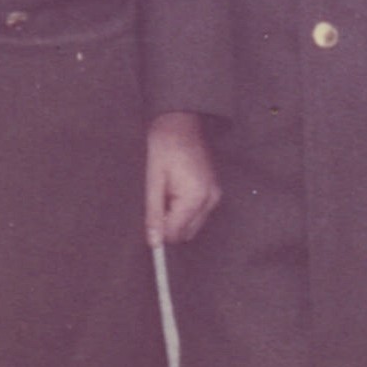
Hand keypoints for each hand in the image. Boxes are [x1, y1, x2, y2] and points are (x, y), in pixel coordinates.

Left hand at [146, 111, 219, 246]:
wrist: (180, 123)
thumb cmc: (164, 147)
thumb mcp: (153, 181)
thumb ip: (154, 214)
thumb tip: (153, 243)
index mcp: (195, 197)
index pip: (176, 234)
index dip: (159, 229)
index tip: (151, 214)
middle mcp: (210, 199)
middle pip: (186, 233)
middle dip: (169, 223)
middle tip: (160, 198)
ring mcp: (215, 196)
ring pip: (192, 226)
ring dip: (178, 217)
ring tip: (169, 191)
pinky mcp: (214, 192)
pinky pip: (198, 214)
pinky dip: (185, 210)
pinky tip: (177, 189)